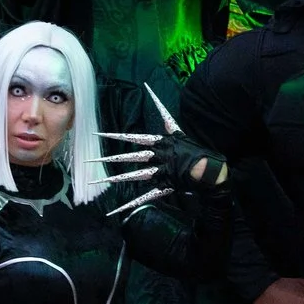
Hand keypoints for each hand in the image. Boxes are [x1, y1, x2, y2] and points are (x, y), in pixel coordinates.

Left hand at [97, 87, 227, 219]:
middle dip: (111, 159)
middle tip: (91, 162)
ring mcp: (161, 172)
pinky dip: (130, 205)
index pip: (136, 138)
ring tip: (99, 183)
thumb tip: (152, 92)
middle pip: (131, 157)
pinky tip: (116, 211)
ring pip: (135, 176)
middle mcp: (159, 157)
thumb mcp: (180, 132)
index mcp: (162, 143)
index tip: (99, 135)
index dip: (118, 137)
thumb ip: (166, 121)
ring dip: (117, 179)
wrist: (212, 170)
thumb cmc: (198, 151)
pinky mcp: (164, 186)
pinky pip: (145, 197)